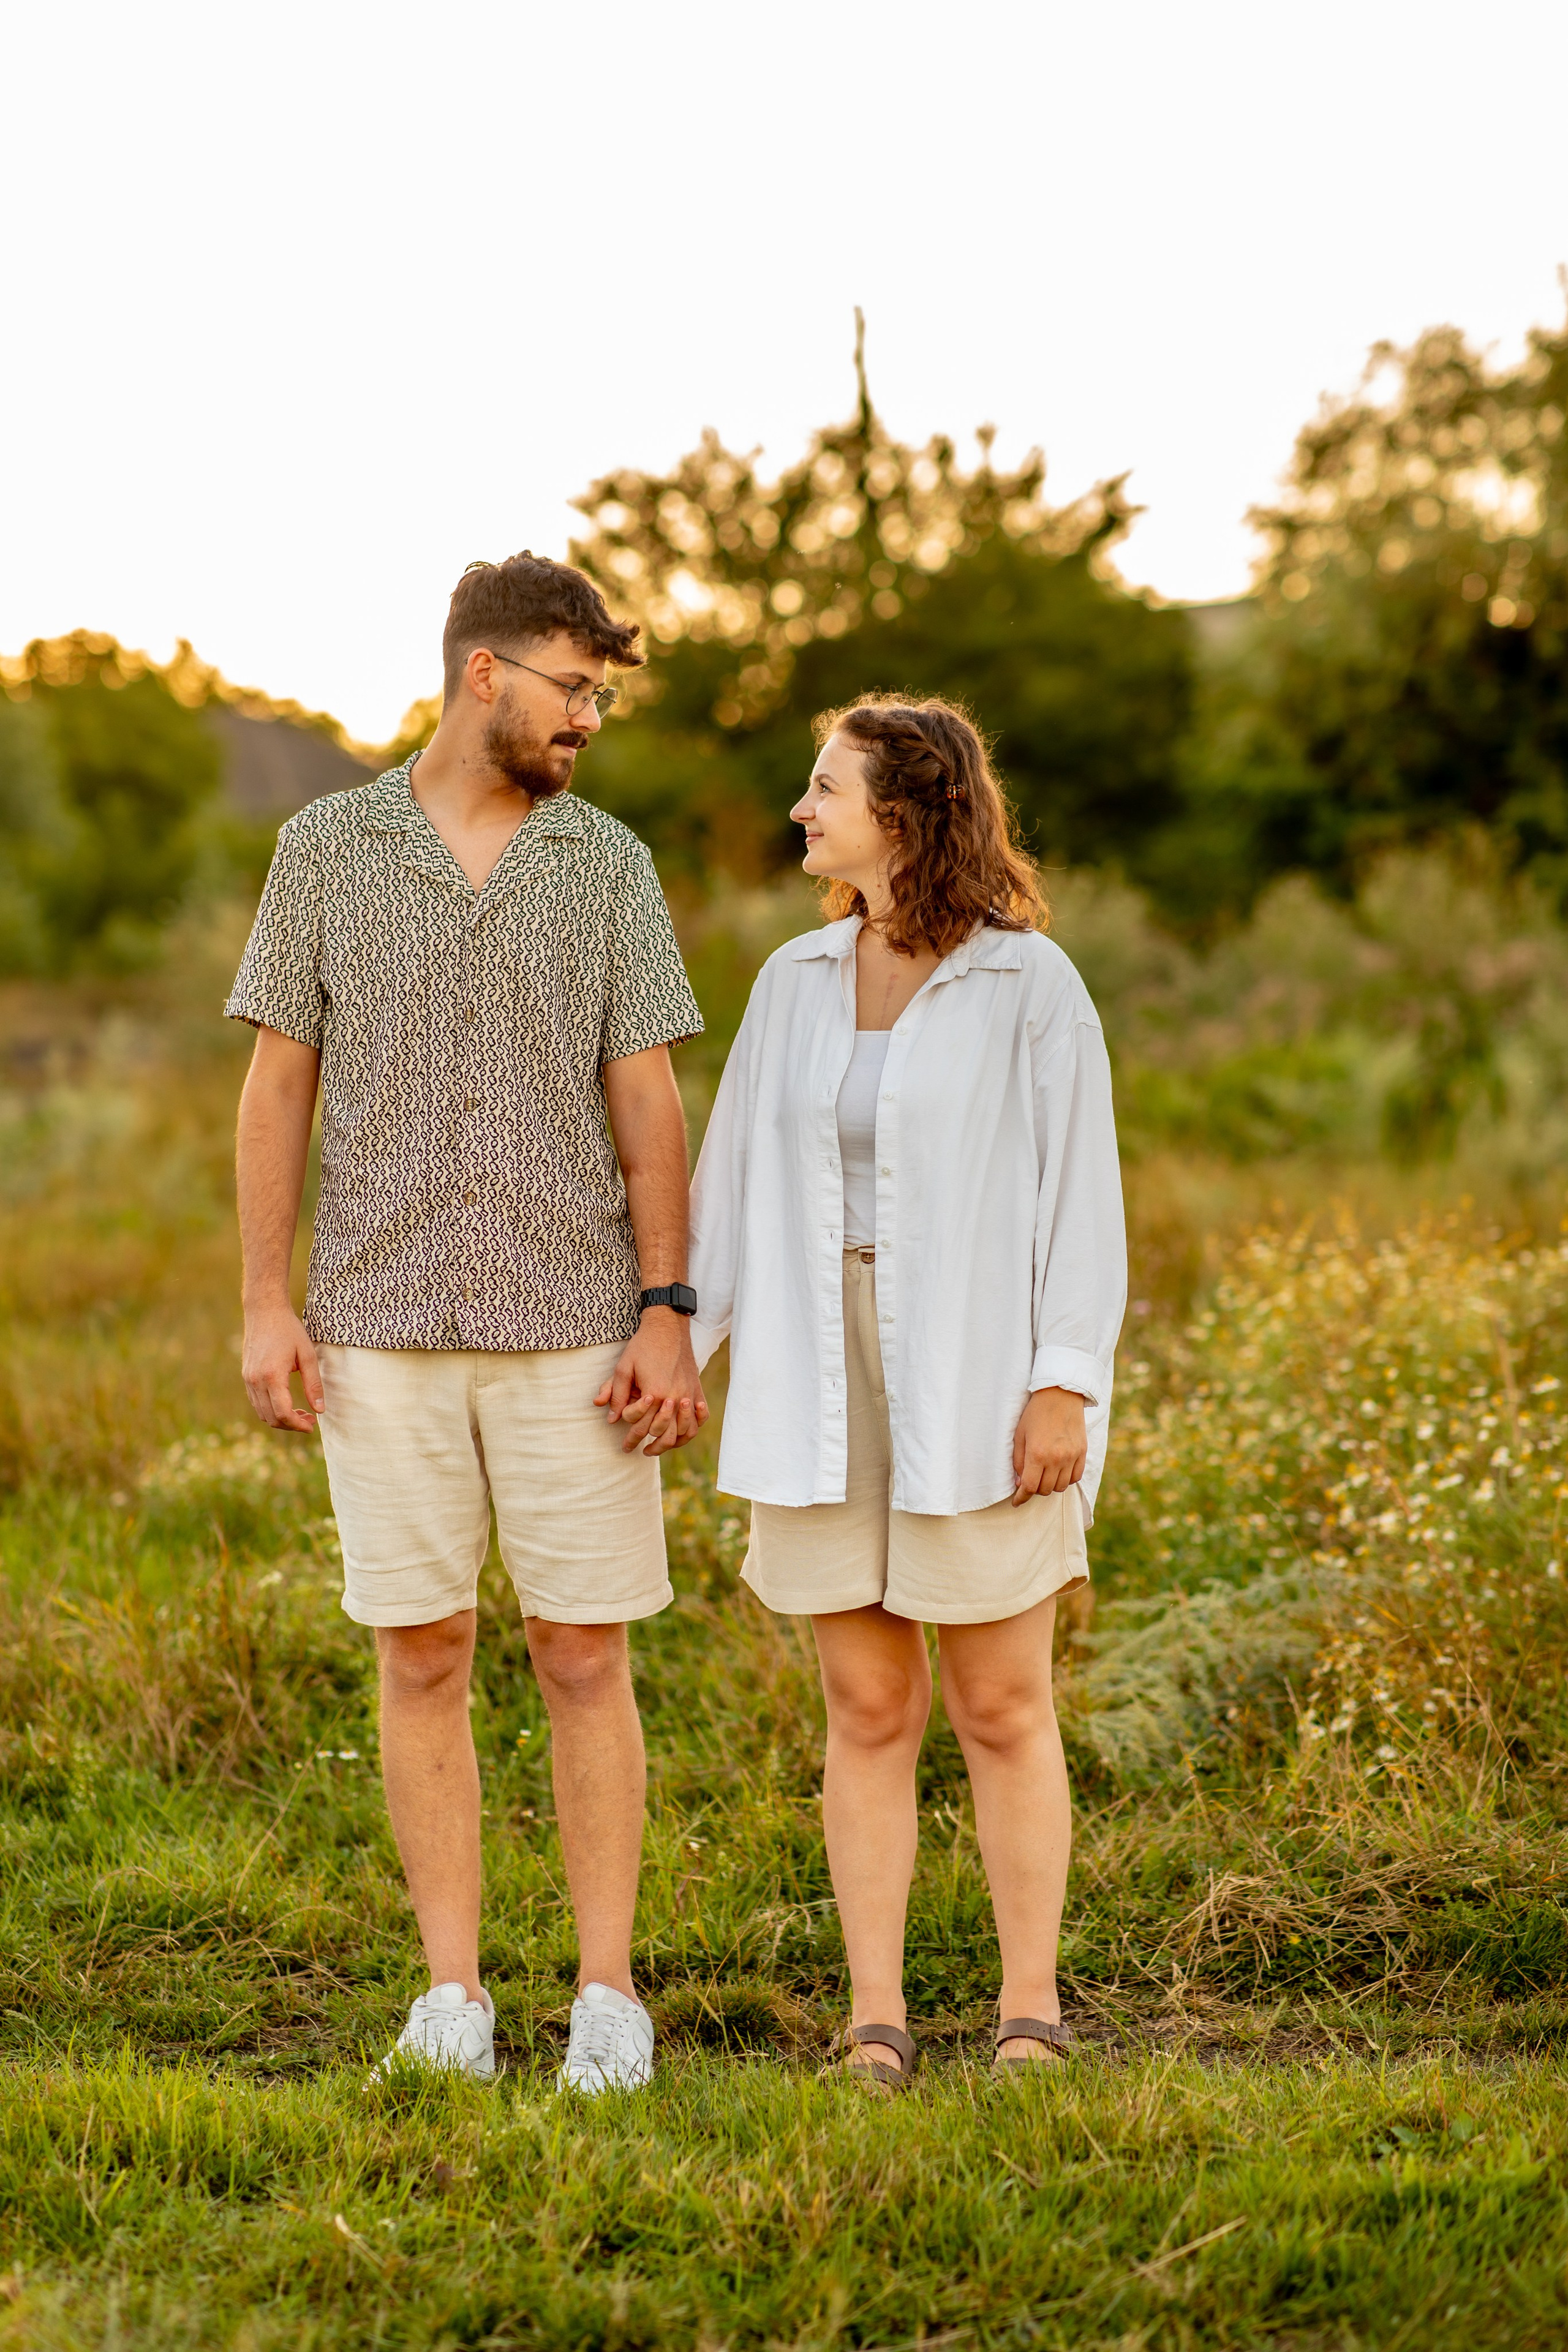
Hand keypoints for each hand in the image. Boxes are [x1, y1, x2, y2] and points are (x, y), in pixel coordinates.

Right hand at [242, 1300, 324, 1432]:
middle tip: (310, 1420)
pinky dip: (271, 1409)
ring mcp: (248, 1379)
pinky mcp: (246, 1376)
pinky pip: (257, 1402)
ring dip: (281, 1419)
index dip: (298, 1425)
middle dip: (291, 1425)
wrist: (264, 1312)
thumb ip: (314, 1384)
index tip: (312, 1426)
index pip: (283, 1413)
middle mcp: (256, 1381)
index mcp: (272, 1376)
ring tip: (300, 1413)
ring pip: (262, 1413)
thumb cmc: (289, 1330)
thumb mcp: (308, 1355)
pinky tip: (287, 1402)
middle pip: (271, 1417)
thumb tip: (320, 1410)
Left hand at [595, 1309, 708, 1456]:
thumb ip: (615, 1394)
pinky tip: (682, 1432)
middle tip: (640, 1450)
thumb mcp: (623, 1368)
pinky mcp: (696, 1389)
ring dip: (672, 1444)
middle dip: (651, 1447)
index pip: (641, 1427)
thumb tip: (610, 1418)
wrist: (668, 1327)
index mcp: (654, 1393)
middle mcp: (674, 1397)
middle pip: (664, 1435)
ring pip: (685, 1431)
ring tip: (659, 1447)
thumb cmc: (643, 1346)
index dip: (630, 1439)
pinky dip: (692, 1428)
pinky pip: (700, 1417)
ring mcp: (688, 1394)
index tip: (625, 1447)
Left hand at [1011, 1386, 1086, 1505]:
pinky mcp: (1082, 1452)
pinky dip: (1066, 1479)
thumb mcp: (1020, 1435)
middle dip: (1035, 1490)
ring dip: (1050, 1485)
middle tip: (1030, 1481)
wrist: (1060, 1395)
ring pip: (1061, 1486)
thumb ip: (1019, 1461)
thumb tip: (1020, 1483)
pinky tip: (1059, 1472)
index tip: (1017, 1501)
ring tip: (1044, 1476)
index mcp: (1037, 1454)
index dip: (1021, 1498)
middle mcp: (1056, 1458)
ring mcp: (1072, 1456)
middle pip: (1045, 1489)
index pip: (1030, 1487)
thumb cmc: (1035, 1413)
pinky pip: (1076, 1477)